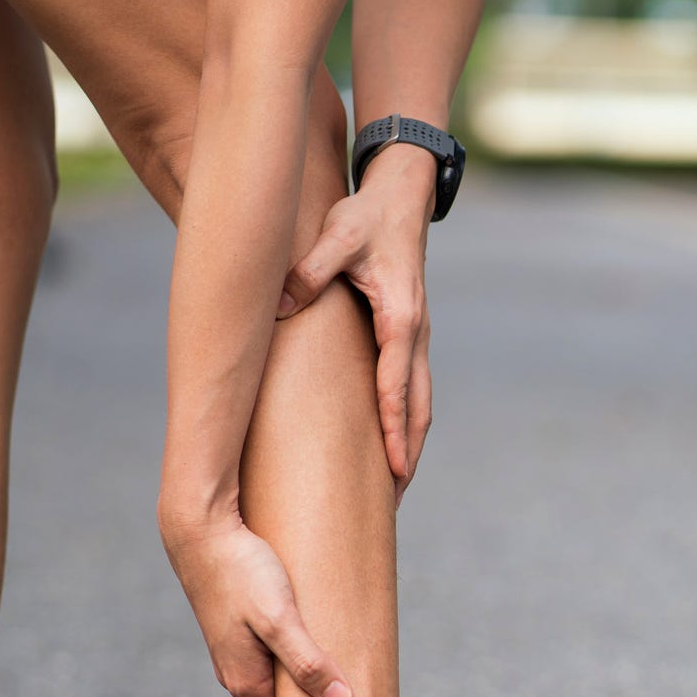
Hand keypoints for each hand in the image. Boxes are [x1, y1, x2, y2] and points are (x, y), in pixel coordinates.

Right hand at [160, 514, 350, 696]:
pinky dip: (299, 671)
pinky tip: (323, 662)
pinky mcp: (242, 633)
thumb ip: (307, 662)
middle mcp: (239, 676)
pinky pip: (275, 664)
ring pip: (279, 689)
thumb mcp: (279, 618)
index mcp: (247, 683)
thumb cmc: (241, 572)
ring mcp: (239, 655)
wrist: (201, 534)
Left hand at [280, 148, 434, 498]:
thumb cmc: (367, 217)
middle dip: (408, 454)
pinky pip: (410, 390)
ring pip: (420, 403)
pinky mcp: (406, 337)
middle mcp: (415, 335)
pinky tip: (388, 445)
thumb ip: (307, 271)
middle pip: (419, 408)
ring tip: (394, 487)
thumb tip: (276, 306)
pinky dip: (404, 422)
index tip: (393, 469)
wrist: (401, 197)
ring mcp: (414, 339)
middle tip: (394, 499)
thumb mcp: (335, 237)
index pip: (397, 385)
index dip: (393, 429)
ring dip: (409, 444)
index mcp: (401, 318)